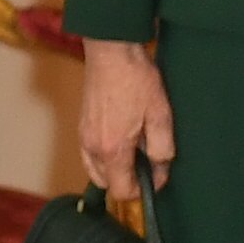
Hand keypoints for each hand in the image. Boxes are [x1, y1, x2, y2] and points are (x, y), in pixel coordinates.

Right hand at [78, 36, 176, 201]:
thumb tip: (160, 171)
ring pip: (97, 171)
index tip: (157, 175)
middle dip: (128, 179)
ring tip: (135, 147)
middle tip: (147, 159)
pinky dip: (104, 157)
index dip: (143, 190)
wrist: (112, 51)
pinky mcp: (82, 126)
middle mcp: (93, 147)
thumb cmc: (136, 79)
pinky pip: (90, 155)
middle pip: (108, 184)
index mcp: (112, 149)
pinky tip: (121, 139)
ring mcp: (84, 136)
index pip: (122, 192)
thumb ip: (162, 150)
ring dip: (116, 168)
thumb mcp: (160, 116)